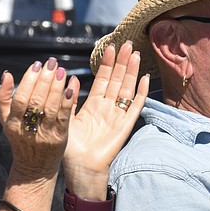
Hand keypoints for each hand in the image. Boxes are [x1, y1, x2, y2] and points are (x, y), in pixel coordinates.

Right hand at [0, 57, 78, 178]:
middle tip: (52, 63)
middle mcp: (27, 129)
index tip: (36, 65)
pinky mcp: (59, 138)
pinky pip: (63, 117)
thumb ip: (4, 98)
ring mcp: (44, 134)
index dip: (28, 81)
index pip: (20, 98)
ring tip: (61, 70)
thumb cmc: (21, 139)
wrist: (34, 168)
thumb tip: (6, 74)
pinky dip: (67, 101)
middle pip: (36, 101)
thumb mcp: (6, 121)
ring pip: (50, 107)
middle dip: (44, 79)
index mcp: (12, 123)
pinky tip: (71, 87)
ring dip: (56, 87)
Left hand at [63, 42, 149, 195]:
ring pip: (127, 88)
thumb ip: (69, 99)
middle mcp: (107, 107)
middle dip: (122, 61)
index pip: (102, 79)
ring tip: (135, 54)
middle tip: (127, 43)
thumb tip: (69, 77)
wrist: (82, 168)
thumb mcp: (65, 119)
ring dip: (131, 71)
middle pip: (117, 79)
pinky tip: (144, 78)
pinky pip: (135, 106)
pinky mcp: (126, 125)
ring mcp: (118, 115)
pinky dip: (140, 92)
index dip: (107, 64)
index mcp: (93, 105)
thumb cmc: (72, 149)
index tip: (110, 47)